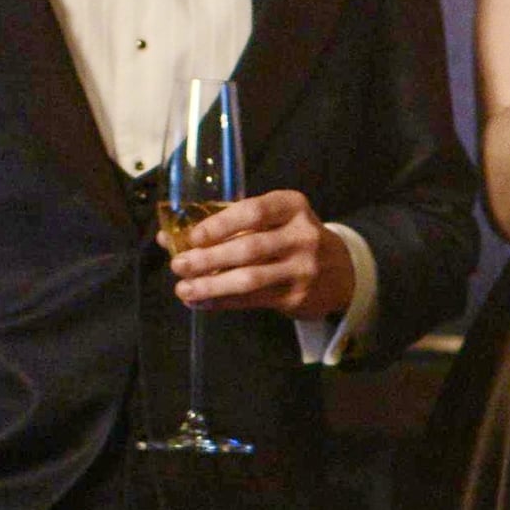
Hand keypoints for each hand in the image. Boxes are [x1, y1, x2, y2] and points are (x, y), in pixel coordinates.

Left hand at [172, 189, 354, 317]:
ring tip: (184, 289)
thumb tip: (168, 236)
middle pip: (248, 248)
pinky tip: (202, 302)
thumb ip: (228, 223)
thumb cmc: (291, 238)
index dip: (220, 224)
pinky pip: (253, 301)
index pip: (254, 212)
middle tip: (178, 265)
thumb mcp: (274, 220)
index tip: (193, 236)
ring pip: (249, 279)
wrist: (341, 271)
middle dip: (208, 258)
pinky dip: (223, 302)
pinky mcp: (298, 297)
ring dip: (211, 286)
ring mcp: (303, 269)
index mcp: (292, 207)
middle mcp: (302, 236)